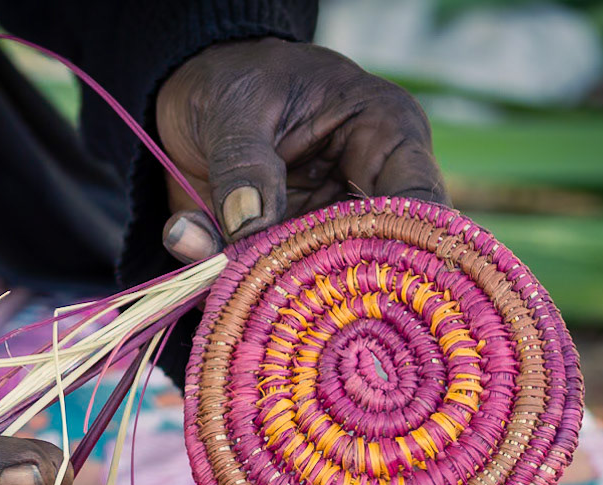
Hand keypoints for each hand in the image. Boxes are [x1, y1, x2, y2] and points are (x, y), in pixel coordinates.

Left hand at [155, 39, 448, 261]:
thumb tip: (249, 224)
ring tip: (220, 259)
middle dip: (327, 280)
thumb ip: (244, 164)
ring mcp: (322, 229)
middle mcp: (364, 190)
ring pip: (316, 281)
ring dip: (267, 281)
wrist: (188, 96)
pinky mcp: (280, 253)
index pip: (417, 200)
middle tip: (279, 284)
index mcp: (384, 136)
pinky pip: (259, 280)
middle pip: (375, 256)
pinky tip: (186, 235)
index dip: (402, 245)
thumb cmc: (234, 82)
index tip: (363, 276)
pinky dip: (222, 273)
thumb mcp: (235, 109)